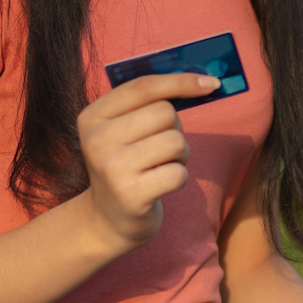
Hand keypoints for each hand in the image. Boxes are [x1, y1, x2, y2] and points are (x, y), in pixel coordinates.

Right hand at [77, 73, 218, 246]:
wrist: (106, 220)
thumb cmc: (126, 165)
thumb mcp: (123, 131)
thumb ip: (149, 103)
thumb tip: (202, 81)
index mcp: (93, 116)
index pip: (143, 86)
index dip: (181, 81)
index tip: (210, 83)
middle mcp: (97, 140)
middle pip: (164, 113)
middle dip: (175, 128)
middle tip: (162, 148)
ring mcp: (112, 168)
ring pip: (175, 141)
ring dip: (179, 155)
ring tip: (161, 166)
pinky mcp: (131, 194)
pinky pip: (178, 172)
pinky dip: (178, 177)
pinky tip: (160, 185)